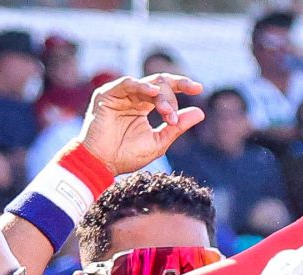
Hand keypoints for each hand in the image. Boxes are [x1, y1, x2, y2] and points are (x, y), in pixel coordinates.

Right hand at [79, 73, 204, 175]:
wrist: (102, 164)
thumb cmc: (127, 156)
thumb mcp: (159, 141)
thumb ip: (177, 126)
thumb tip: (200, 112)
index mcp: (144, 106)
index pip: (166, 90)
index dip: (182, 86)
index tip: (199, 89)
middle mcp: (133, 97)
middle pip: (159, 83)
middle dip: (174, 91)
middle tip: (178, 109)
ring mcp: (120, 94)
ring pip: (147, 84)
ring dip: (161, 97)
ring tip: (167, 113)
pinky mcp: (107, 94)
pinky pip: (127, 83)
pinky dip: (141, 86)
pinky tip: (153, 92)